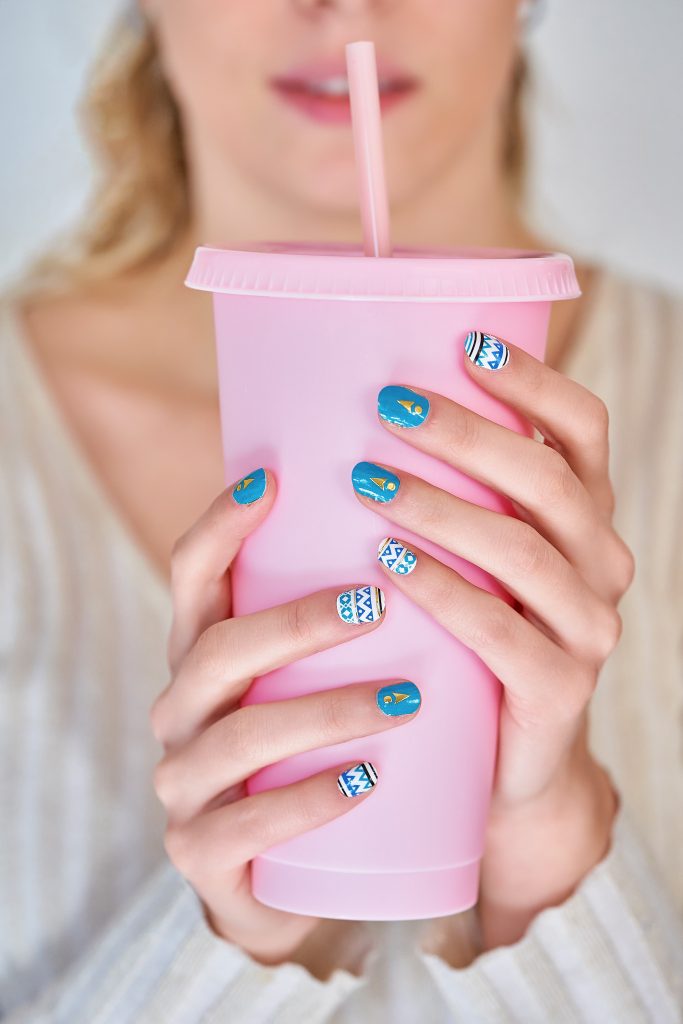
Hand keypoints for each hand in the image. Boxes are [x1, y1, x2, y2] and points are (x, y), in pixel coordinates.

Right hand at [150, 472, 420, 967]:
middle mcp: (180, 709)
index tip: (275, 479)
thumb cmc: (319, 748)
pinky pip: (248, 826)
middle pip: (220, 650)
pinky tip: (369, 781)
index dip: (220, 525)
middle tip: (379, 601)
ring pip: (241, 738)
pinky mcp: (202, 855)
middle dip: (297, 621)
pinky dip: (310, 799)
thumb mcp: (315, 673)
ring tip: (406, 699)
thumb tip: (421, 514)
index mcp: (200, 652)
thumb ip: (344, 610)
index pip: (191, 575)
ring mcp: (185, 784)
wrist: (304, 877)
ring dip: (323, 711)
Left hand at [354, 333, 634, 947]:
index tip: (464, 343)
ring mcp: (589, 629)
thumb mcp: (469, 556)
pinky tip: (388, 565)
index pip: (582, 429)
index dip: (533, 381)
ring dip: (444, 508)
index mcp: (583, 515)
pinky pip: (502, 632)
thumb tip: (355, 409)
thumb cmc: (465, 634)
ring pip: (524, 550)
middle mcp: (600, 562)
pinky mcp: (560, 690)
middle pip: (547, 479)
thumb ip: (447, 493)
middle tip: (388, 405)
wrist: (500, 758)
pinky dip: (444, 592)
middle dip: (467, 435)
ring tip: (369, 480)